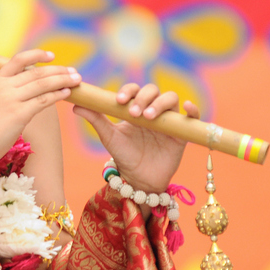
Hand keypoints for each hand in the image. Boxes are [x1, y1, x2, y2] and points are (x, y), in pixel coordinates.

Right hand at [0, 49, 80, 166]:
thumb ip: (8, 92)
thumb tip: (29, 89)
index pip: (19, 59)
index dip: (37, 55)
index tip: (52, 55)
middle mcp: (4, 86)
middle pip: (36, 72)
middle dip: (58, 70)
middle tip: (73, 71)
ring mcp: (12, 99)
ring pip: (43, 84)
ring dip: (62, 80)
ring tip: (76, 80)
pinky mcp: (19, 114)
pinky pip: (43, 100)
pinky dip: (57, 95)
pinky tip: (66, 93)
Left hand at [73, 83, 199, 193]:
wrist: (139, 179)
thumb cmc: (124, 155)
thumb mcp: (109, 137)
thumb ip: (96, 119)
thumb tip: (76, 104)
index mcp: (135, 108)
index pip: (134, 90)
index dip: (128, 90)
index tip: (118, 100)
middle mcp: (153, 110)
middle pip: (152, 91)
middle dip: (143, 98)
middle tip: (133, 113)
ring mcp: (168, 120)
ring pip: (170, 99)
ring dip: (160, 103)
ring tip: (148, 117)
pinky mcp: (182, 132)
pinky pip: (193, 117)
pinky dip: (193, 109)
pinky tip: (187, 107)